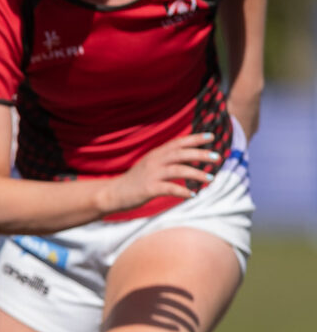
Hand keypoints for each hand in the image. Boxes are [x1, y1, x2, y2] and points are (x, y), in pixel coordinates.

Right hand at [96, 132, 219, 213]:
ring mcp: (151, 174)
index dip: (195, 139)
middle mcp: (154, 161)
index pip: (178, 142)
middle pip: (180, 154)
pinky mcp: (149, 188)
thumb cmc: (136, 180)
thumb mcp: (151, 164)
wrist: (113, 192)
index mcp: (155, 154)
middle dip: (200, 154)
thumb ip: (167, 159)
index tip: (211, 136)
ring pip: (178, 170)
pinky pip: (169, 188)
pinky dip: (183, 191)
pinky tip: (193, 195)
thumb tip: (190, 156)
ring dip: (197, 173)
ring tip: (211, 178)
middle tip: (217, 157)